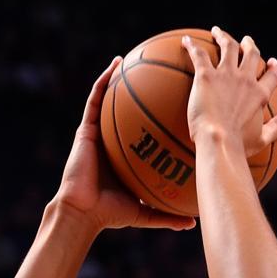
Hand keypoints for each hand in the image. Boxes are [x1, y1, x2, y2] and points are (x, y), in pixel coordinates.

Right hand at [55, 57, 195, 231]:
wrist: (83, 213)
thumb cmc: (111, 215)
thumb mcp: (147, 212)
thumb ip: (169, 215)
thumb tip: (193, 222)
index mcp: (128, 155)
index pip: (147, 131)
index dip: (161, 117)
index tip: (181, 104)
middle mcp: (115, 140)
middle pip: (133, 111)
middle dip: (147, 91)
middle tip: (166, 73)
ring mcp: (99, 132)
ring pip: (113, 98)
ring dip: (124, 76)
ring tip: (139, 55)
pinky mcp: (86, 128)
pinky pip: (95, 98)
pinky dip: (104, 79)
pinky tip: (115, 64)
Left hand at [183, 27, 276, 153]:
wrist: (218, 141)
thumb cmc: (238, 145)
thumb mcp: (261, 139)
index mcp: (259, 95)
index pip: (271, 76)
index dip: (273, 68)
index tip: (272, 62)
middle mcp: (246, 80)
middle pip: (251, 54)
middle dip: (249, 45)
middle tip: (246, 41)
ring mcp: (226, 75)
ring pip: (228, 46)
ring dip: (224, 37)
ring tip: (217, 32)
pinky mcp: (206, 75)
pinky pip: (199, 54)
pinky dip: (192, 45)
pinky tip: (185, 41)